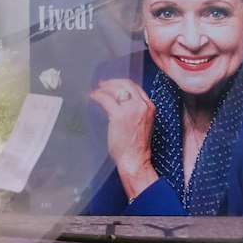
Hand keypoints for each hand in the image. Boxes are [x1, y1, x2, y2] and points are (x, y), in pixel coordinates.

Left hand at [90, 78, 157, 199]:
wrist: (135, 160)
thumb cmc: (136, 146)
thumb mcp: (142, 124)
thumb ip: (135, 111)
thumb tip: (120, 102)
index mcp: (150, 107)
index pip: (136, 87)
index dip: (122, 84)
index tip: (113, 85)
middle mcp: (142, 105)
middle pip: (126, 84)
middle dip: (113, 82)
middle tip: (102, 85)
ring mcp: (131, 110)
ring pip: (116, 89)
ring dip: (104, 88)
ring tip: (96, 91)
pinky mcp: (119, 116)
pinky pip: (105, 99)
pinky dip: (97, 96)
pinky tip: (93, 98)